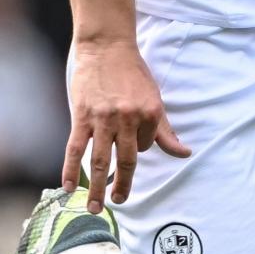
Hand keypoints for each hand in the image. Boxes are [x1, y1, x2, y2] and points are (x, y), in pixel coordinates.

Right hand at [62, 40, 190, 212]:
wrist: (106, 45)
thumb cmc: (131, 72)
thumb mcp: (154, 99)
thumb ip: (166, 130)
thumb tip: (185, 153)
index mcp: (150, 114)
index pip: (145, 146)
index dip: (137, 148)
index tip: (128, 144)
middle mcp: (129, 119)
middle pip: (126, 161)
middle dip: (122, 186)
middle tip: (119, 201)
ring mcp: (104, 119)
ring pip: (101, 161)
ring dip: (98, 188)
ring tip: (95, 207)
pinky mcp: (82, 116)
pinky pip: (75, 148)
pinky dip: (71, 169)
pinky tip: (69, 187)